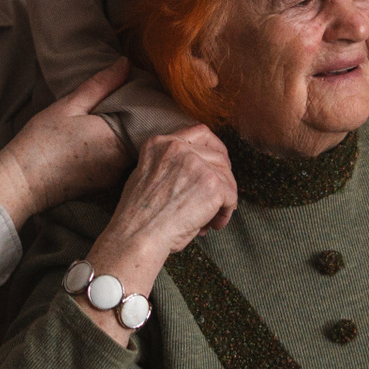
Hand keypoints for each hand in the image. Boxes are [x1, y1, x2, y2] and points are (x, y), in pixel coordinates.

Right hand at [0, 59, 132, 225]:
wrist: (20, 182)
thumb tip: (125, 63)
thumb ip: (101, 84)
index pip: (146, 119)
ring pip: (130, 151)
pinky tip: (95, 145)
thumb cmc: (41, 141)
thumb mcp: (69, 105)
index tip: (137, 94)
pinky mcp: (104, 188)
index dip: (145, 105)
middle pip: (140, 136)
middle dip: (135, 121)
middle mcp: (122, 163)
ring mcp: (114, 178)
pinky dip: (113, 153)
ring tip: (106, 124)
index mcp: (117, 140)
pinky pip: (118, 165)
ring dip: (124, 138)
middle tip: (122, 105)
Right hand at [102, 125, 237, 257]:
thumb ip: (169, 166)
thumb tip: (198, 176)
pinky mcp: (212, 184)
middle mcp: (179, 148)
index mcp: (160, 143)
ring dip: (224, 199)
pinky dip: (226, 212)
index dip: (215, 148)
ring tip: (212, 219)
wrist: (137, 236)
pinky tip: (213, 225)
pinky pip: (231, 196)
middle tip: (217, 202)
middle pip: (218, 156)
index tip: (220, 163)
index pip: (200, 132)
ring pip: (226, 177)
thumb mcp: (145, 176)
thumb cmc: (138, 217)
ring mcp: (197, 164)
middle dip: (222, 179)